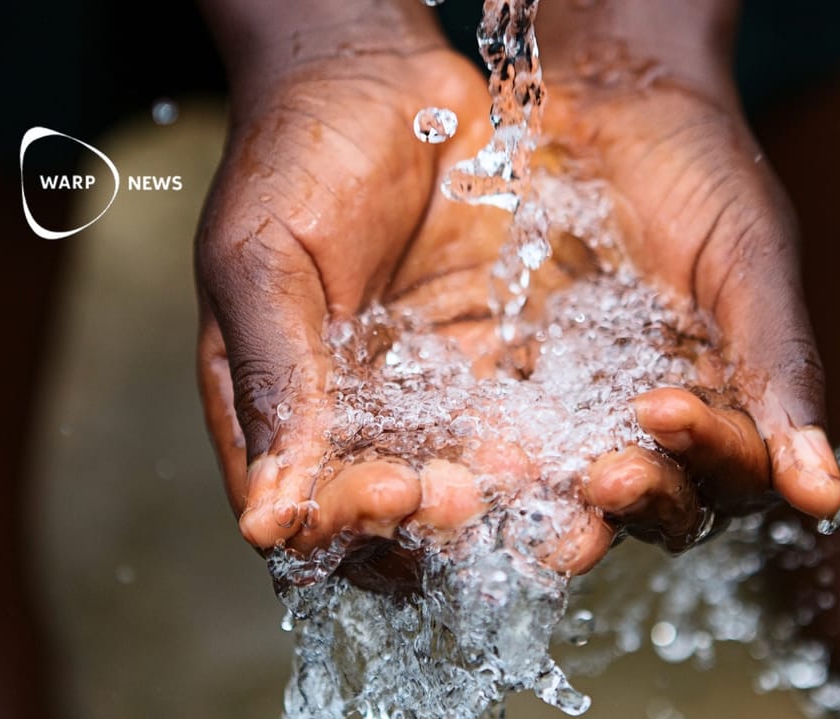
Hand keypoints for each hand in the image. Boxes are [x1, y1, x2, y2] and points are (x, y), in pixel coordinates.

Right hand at [194, 11, 714, 578]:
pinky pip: (529, 417)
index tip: (392, 493)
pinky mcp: (501, 358)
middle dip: (435, 520)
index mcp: (281, 408)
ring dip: (501, 497)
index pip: (308, 508)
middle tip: (471, 498)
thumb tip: (269, 523)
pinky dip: (552, 441)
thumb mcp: (260, 262)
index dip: (349, 522)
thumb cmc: (292, 153)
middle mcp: (360, 417)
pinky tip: (579, 444)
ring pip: (471, 476)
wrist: (378, 73)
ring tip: (531, 479)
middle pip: (396, 513)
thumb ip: (273, 382)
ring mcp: (435, 391)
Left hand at [533, 1, 839, 522]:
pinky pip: (510, 437)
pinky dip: (499, 454)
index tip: (665, 409)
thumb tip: (826, 497)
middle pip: (663, 499)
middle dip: (639, 492)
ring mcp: (586, 410)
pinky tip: (478, 454)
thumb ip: (782, 367)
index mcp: (734, 400)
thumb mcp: (749, 259)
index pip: (735, 467)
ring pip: (584, 487)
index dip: (708, 452)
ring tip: (538, 484)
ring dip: (568, 497)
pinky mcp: (515, 387)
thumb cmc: (700, 168)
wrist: (612, 97)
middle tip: (605, 473)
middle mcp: (661, 421)